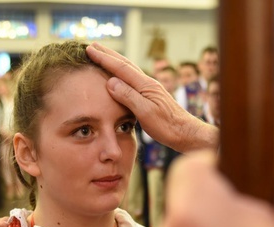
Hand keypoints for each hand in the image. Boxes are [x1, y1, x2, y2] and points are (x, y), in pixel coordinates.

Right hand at [86, 43, 217, 152]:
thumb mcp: (145, 113)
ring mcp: (149, 88)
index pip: (120, 68)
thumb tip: (110, 81)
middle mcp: (147, 83)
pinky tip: (119, 76)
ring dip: (114, 61)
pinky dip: (121, 73)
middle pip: (124, 64)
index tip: (90, 50)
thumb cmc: (166, 126)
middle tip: (92, 46)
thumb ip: (128, 96)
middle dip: (107, 54)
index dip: (104, 58)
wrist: (184, 132)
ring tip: (103, 55)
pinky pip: (131, 79)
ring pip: (128, 70)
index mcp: (145, 85)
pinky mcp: (150, 95)